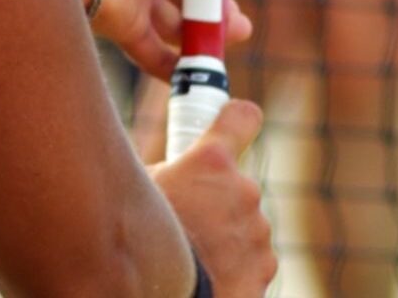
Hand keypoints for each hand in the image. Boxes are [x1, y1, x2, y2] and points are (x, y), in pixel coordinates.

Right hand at [148, 100, 276, 296]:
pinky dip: (233, 272)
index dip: (237, 123)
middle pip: (237, 188)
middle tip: (186, 225)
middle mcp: (243, 191)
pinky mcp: (262, 270)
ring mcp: (257, 233)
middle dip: (217, 204)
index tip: (233, 127)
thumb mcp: (138, 193)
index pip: (242, 118)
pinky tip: (206, 280)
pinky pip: (250, 265)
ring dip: (225, 240)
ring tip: (193, 258)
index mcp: (211, 163)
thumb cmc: (134, 245)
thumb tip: (161, 170)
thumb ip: (165, 174)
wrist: (158, 293)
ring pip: (245, 229)